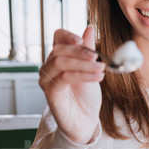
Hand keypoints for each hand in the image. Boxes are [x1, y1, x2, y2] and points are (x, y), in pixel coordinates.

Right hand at [38, 25, 104, 143]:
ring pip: (61, 62)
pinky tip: (97, 78)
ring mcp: (47, 79)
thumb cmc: (86, 96)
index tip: (82, 40)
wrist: (85, 120)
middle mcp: (49, 66)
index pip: (57, 37)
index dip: (68, 35)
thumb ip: (88, 49)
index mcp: (59, 57)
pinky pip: (64, 77)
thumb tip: (88, 28)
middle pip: (59, 49)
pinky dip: (83, 75)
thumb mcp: (91, 68)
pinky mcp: (50, 91)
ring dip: (84, 64)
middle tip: (97, 57)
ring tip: (101, 69)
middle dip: (80, 52)